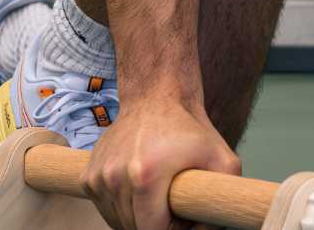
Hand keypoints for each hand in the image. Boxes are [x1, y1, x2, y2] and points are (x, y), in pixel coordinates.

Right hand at [80, 95, 238, 229]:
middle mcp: (114, 177)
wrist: (155, 97)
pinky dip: (121, 206)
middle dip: (156, 223)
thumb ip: (225, 201)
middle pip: (133, 228)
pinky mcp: (88, 176)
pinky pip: (105, 208)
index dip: (173, 229)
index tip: (182, 211)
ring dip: (138, 216)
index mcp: (145, 177)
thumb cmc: (191, 129)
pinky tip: (138, 188)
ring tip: (157, 193)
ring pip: (118, 221)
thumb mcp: (224, 160)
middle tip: (172, 201)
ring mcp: (98, 177)